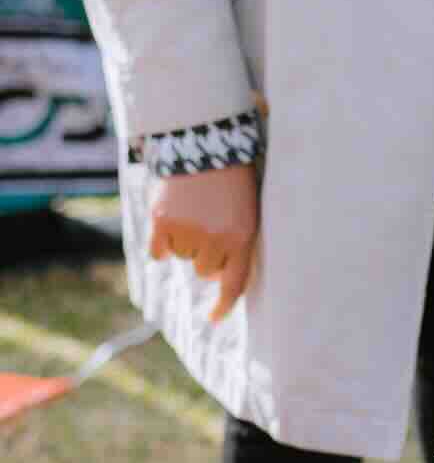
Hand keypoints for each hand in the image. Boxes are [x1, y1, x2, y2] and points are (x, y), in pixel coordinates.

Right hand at [147, 162, 259, 323]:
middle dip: (205, 255)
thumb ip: (237, 244)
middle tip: (207, 226)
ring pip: (181, 257)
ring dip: (184, 242)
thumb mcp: (247, 212)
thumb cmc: (230, 181)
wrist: (203, 144)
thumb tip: (216, 278)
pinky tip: (168, 223)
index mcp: (242, 238)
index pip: (233, 284)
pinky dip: (161, 244)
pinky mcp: (162, 221)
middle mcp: (215, 239)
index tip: (213, 318)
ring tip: (192, 211)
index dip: (223, 305)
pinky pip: (158, 252)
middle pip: (203, 271)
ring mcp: (188, 231)